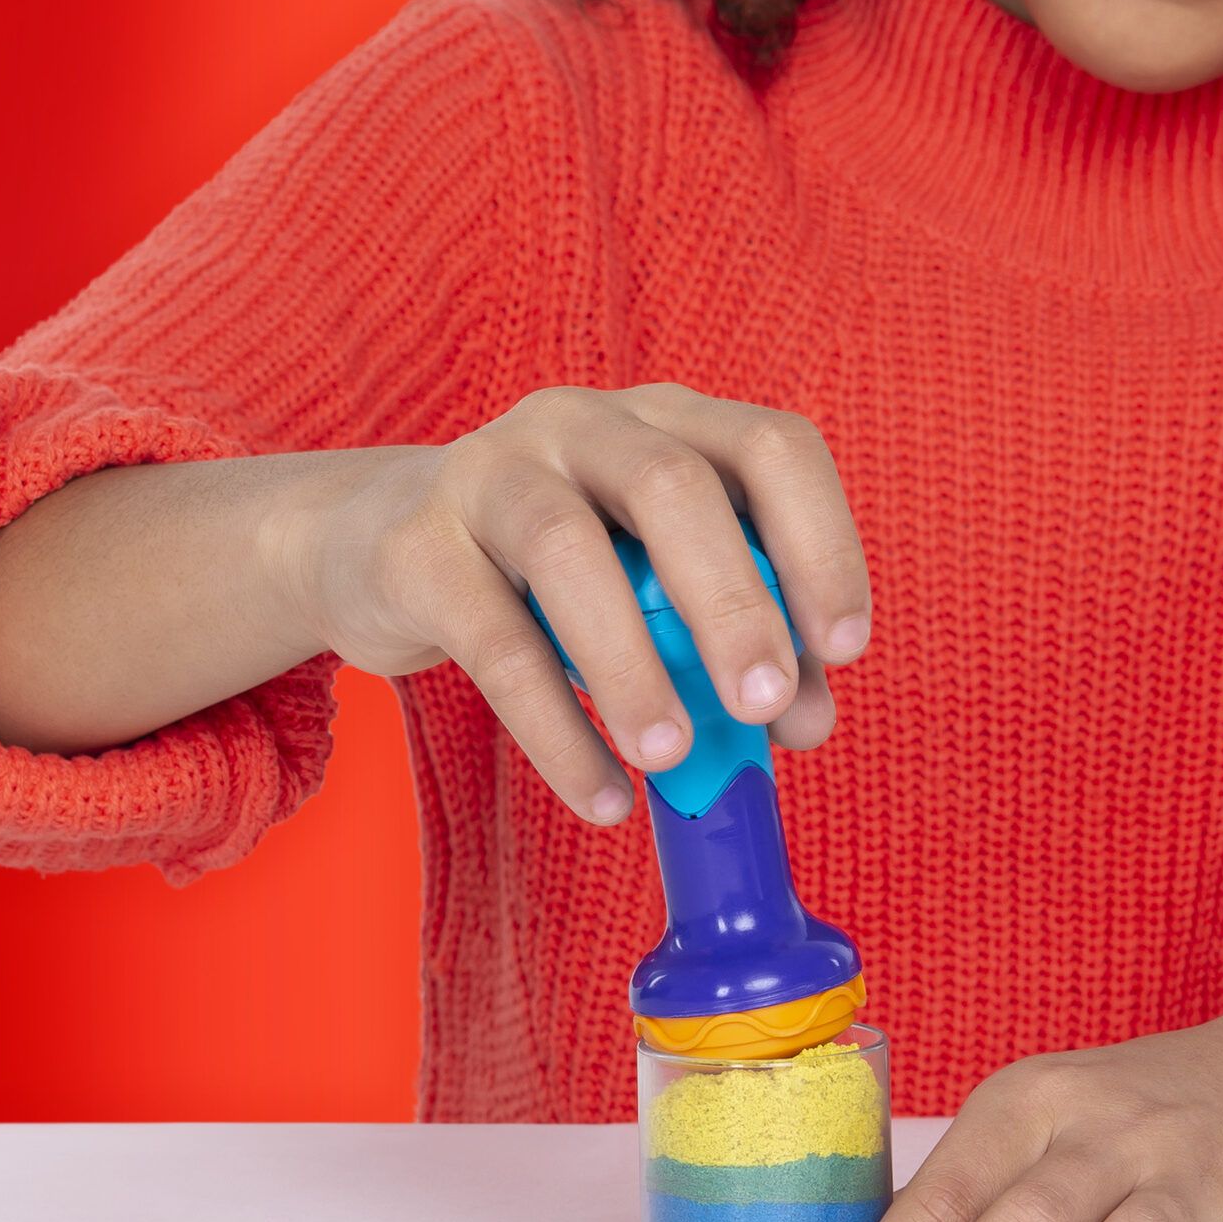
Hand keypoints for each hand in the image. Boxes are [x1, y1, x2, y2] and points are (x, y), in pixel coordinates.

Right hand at [275, 382, 871, 822]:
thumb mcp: (657, 594)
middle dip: (732, 602)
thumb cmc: (556, 578)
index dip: (820, 543)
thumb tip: (805, 719)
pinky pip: (493, 642)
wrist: (378, 549)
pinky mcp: (416, 548)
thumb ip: (736, 645)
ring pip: (568, 549)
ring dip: (631, 663)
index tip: (844, 649)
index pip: (771, 449)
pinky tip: (601, 797)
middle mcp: (585, 424)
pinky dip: (554, 730)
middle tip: (761, 706)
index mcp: (670, 424)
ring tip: (668, 759)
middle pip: (672, 487)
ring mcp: (492, 473)